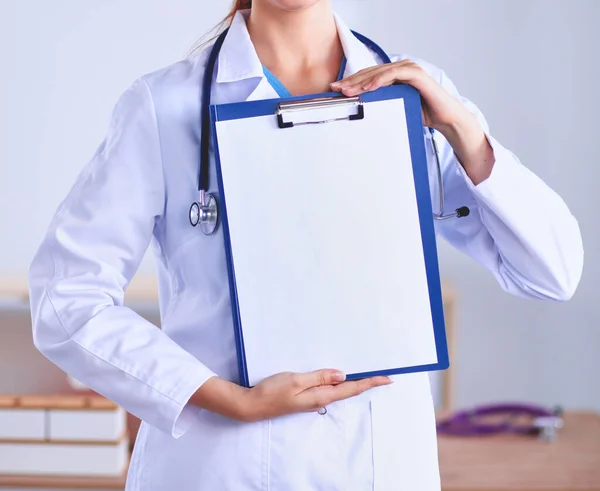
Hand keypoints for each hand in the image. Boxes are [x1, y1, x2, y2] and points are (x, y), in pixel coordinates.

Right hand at [191, 370, 391, 422]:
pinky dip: (338, 382)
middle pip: (349, 391)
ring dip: (353, 382)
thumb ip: (320, 377)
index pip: (351, 389)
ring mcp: (312, 399)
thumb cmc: (272, 392)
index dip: (370, 383)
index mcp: (321, 396)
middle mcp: (320, 399)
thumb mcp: (296, 380)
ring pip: (339, 390)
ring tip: (367, 374)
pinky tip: (338, 377)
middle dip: (366, 383)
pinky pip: (327, 389)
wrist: (252, 405)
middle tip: (382, 375)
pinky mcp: (305, 397)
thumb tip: (342, 375)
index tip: (387, 378)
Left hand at [330, 60, 466, 131]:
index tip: (335, 89)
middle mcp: (401, 68)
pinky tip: (368, 87)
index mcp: (394, 75)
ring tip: (348, 90)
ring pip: (379, 72)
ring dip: (362, 80)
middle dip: (352, 81)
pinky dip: (380, 79)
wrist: (445, 118)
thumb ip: (380, 103)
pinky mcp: (417, 74)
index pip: (368, 76)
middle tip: (336, 89)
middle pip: (370, 72)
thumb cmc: (422, 113)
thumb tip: (358, 109)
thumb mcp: (395, 107)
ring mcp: (409, 69)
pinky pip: (395, 74)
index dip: (351, 82)